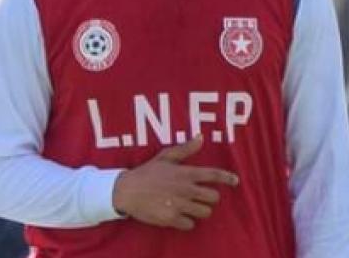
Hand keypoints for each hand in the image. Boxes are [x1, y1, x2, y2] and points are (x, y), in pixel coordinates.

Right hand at [112, 135, 238, 230]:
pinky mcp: (173, 219)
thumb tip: (201, 137)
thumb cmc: (146, 173)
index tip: (235, 181)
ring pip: (205, 212)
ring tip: (188, 205)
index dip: (227, 178)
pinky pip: (190, 224)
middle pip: (213, 198)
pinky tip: (178, 214)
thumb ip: (185, 149)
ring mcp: (180, 205)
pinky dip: (186, 221)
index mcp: (185, 173)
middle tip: (200, 196)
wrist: (126, 191)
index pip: (213, 175)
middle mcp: (185, 190)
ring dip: (199, 209)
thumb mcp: (164, 157)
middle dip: (209, 197)